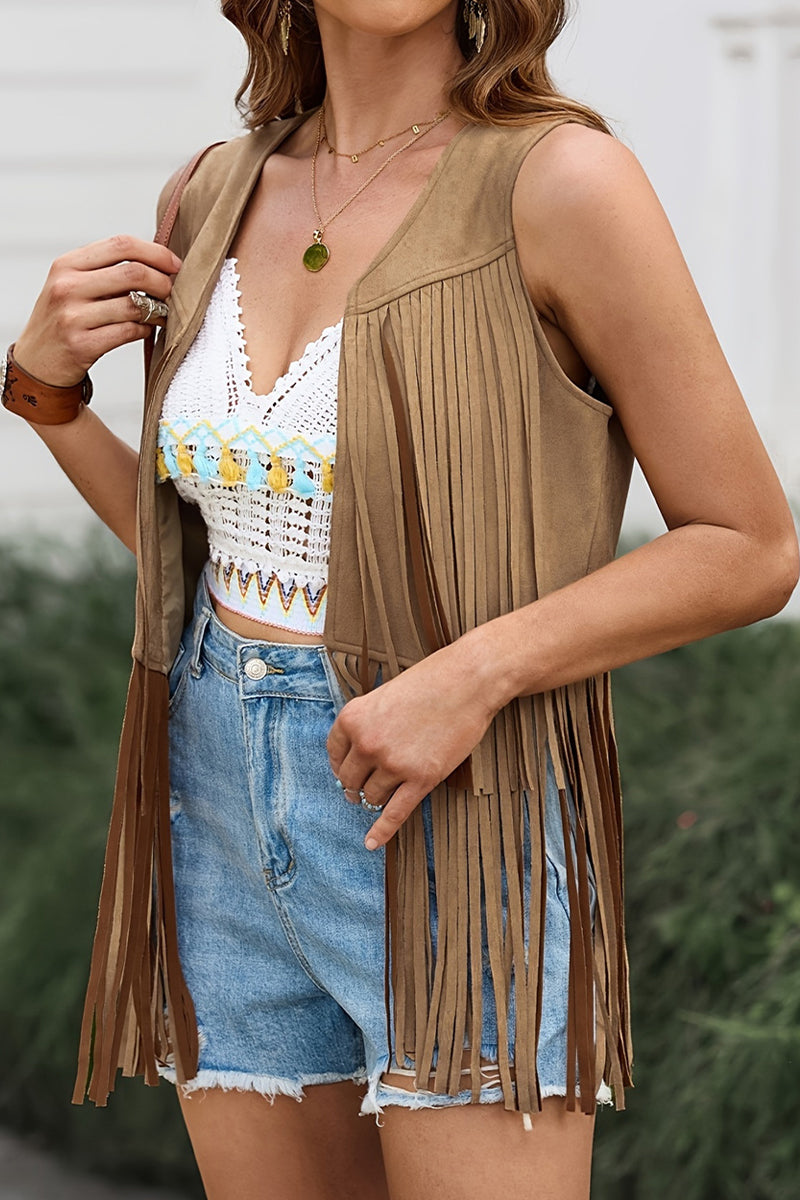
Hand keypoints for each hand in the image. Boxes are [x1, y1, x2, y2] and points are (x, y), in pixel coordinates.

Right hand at [12, 235, 181, 386]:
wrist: (37, 362)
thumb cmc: (64, 320)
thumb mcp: (73, 285)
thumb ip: (106, 270)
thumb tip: (157, 263)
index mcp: (67, 264)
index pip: (121, 245)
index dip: (156, 253)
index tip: (174, 265)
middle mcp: (67, 286)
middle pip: (133, 272)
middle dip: (163, 282)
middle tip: (172, 292)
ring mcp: (73, 316)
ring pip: (134, 305)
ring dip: (158, 309)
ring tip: (162, 313)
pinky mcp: (82, 345)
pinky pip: (129, 331)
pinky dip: (146, 329)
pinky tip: (146, 329)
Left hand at [326, 630, 506, 850]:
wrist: (468, 681)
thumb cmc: (430, 682)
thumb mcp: (384, 696)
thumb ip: (368, 724)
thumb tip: (358, 760)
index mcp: (353, 718)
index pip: (334, 753)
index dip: (340, 766)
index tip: (346, 772)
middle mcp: (367, 743)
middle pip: (350, 780)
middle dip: (356, 786)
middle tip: (360, 791)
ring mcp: (394, 763)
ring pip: (372, 797)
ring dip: (375, 800)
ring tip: (383, 796)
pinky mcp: (421, 779)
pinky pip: (394, 814)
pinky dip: (381, 832)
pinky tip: (372, 843)